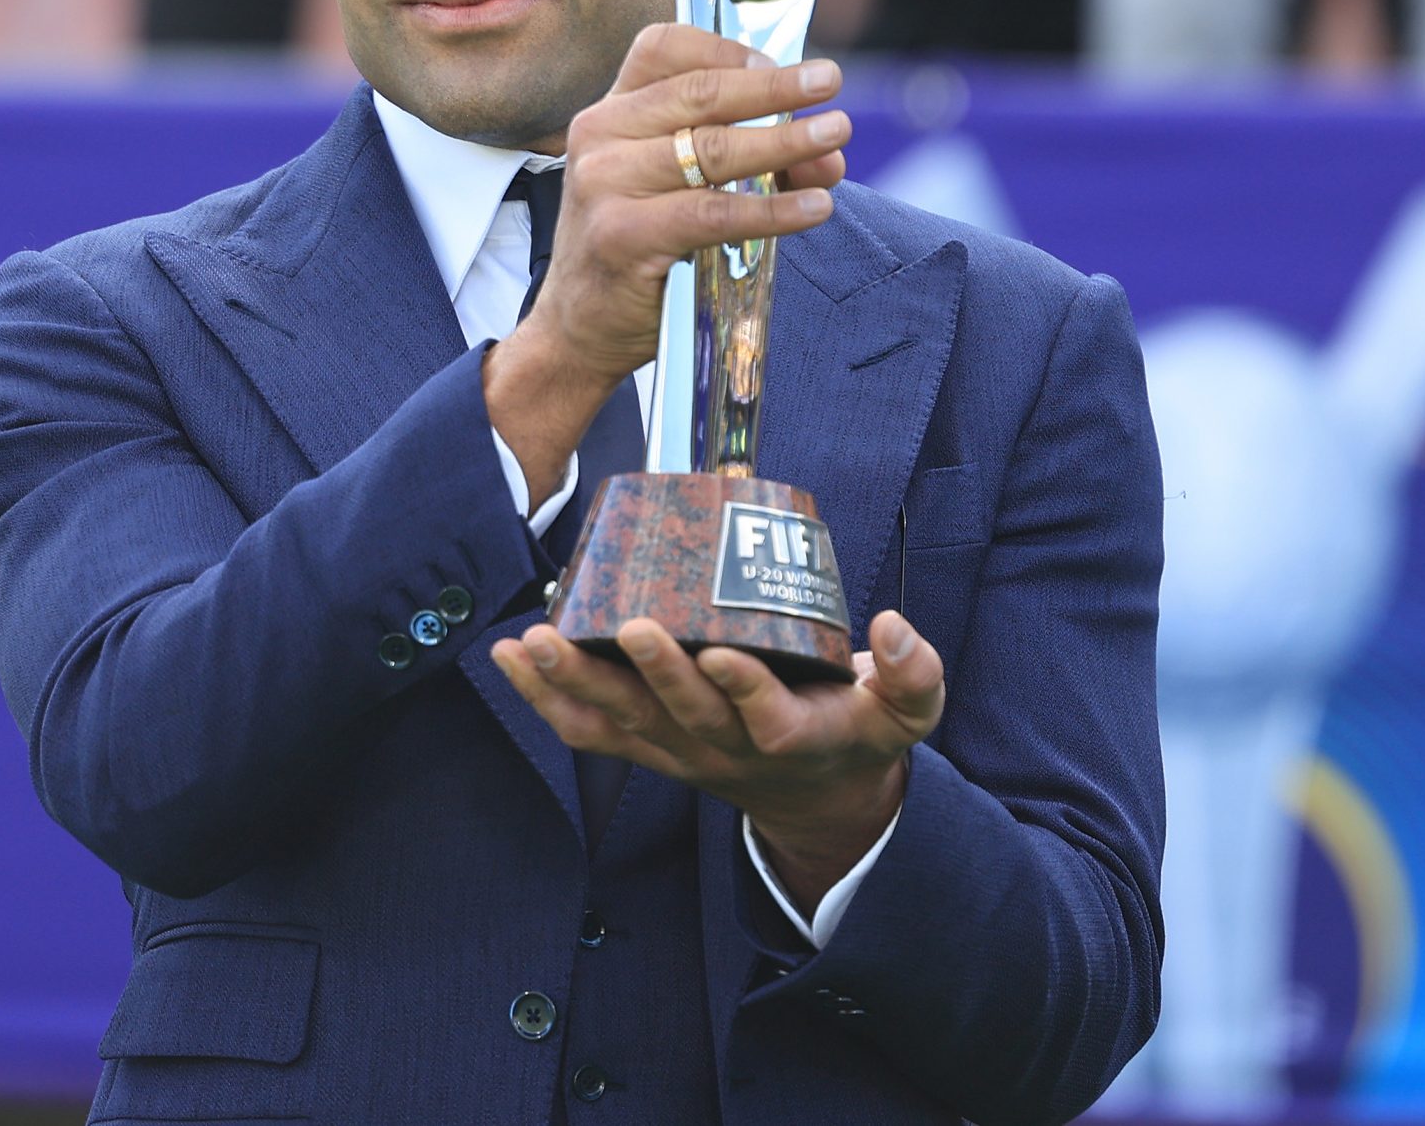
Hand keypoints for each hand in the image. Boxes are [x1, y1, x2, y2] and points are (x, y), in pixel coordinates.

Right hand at [483, 24, 850, 495]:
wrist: (580, 328)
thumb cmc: (639, 250)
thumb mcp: (678, 187)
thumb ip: (746, 159)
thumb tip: (829, 151)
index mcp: (609, 111)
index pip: (662, 47)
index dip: (728, 49)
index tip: (782, 61)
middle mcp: (599, 135)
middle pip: (700, 92)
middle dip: (774, 88)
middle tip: (830, 81)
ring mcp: (604, 184)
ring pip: (712, 150)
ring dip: (785, 142)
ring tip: (835, 138)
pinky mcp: (622, 236)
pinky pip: (713, 213)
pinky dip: (772, 209)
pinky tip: (814, 208)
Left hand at [491, 610, 944, 912]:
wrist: (815, 797)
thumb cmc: (856, 733)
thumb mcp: (905, 716)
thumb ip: (915, 676)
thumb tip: (895, 626)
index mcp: (791, 738)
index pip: (767, 717)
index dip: (744, 688)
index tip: (724, 652)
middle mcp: (727, 749)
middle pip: (682, 716)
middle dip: (654, 673)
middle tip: (632, 625)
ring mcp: (678, 751)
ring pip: (620, 722)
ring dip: (576, 682)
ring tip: (538, 640)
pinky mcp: (645, 747)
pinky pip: (586, 730)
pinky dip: (543, 696)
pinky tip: (509, 655)